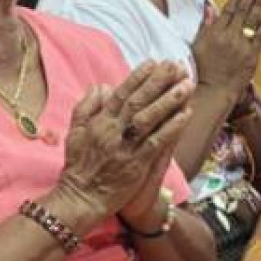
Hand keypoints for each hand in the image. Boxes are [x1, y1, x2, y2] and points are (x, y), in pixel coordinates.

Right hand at [54, 62, 191, 217]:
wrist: (81, 198)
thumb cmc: (78, 167)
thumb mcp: (74, 133)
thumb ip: (86, 107)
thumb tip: (102, 86)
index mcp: (99, 122)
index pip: (120, 94)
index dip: (137, 77)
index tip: (153, 63)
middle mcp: (113, 131)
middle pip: (138, 101)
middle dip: (158, 82)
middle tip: (175, 66)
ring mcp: (126, 147)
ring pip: (150, 118)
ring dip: (169, 100)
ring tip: (186, 85)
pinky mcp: (136, 164)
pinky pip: (157, 141)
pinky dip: (172, 127)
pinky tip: (185, 114)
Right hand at [189, 0, 260, 92]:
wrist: (213, 91)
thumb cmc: (202, 69)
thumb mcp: (197, 45)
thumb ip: (205, 25)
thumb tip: (209, 6)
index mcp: (215, 33)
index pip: (228, 8)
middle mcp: (229, 37)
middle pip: (242, 11)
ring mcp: (242, 46)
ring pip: (253, 21)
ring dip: (260, 3)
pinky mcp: (252, 56)